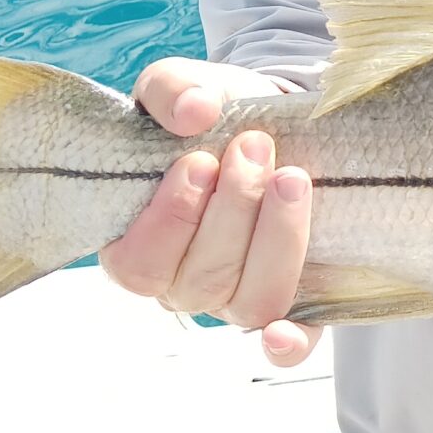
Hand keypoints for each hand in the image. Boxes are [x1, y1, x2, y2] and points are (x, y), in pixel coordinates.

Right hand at [98, 57, 319, 367]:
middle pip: (203, 278)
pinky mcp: (293, 303)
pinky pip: (291, 343)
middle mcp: (183, 284)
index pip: (140, 263)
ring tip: (291, 177)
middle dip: (234, 209)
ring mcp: (236, 298)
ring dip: (274, 239)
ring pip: (248, 300)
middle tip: (253, 147)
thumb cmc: (211, 116)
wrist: (271, 123)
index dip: (172, 218)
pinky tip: (286, 334)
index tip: (200, 160)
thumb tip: (194, 111)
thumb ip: (173, 90)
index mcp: (138, 243)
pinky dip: (289, 343)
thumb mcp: (183, 89)